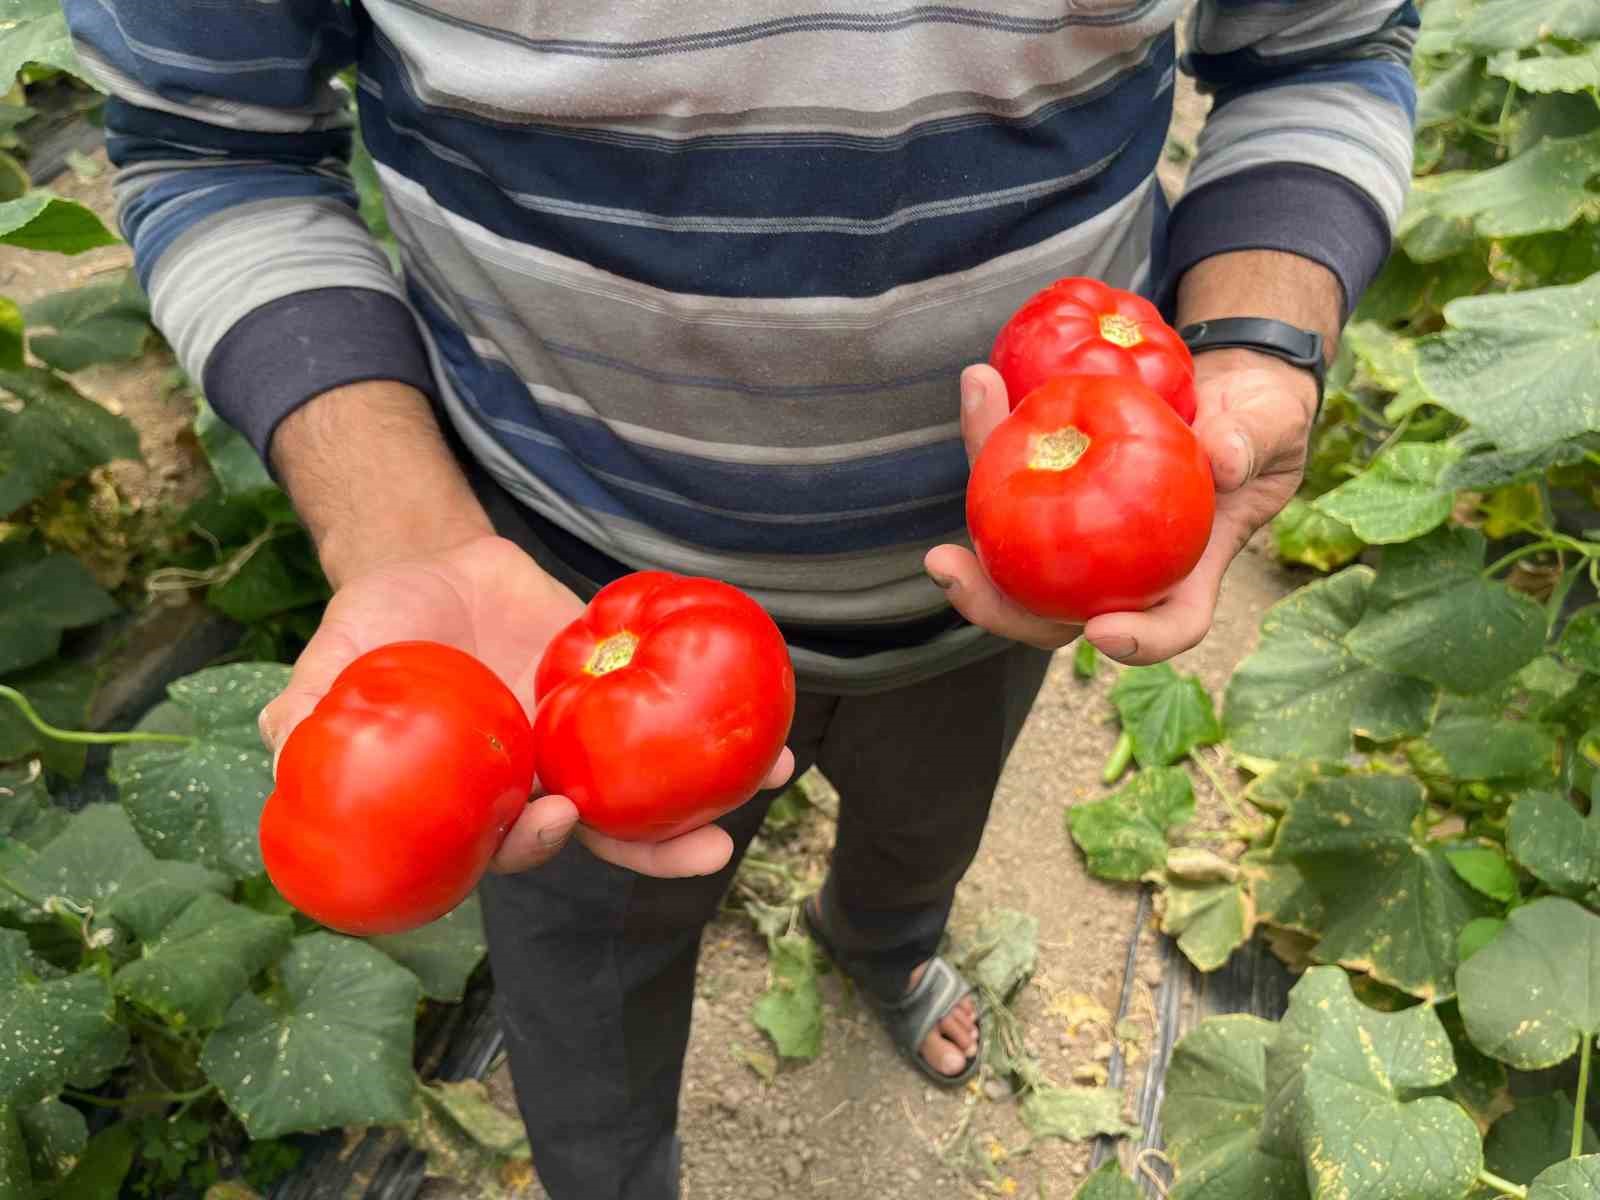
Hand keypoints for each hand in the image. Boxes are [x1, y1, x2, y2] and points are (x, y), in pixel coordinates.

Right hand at [258, 535, 794, 876]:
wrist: (433, 561)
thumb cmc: (375, 626)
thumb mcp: (332, 662)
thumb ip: (310, 712)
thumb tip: (284, 758)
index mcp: (476, 793)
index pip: (510, 842)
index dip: (535, 845)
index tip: (555, 818)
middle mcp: (539, 775)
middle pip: (605, 830)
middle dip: (658, 849)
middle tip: (709, 852)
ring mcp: (586, 731)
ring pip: (652, 778)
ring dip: (712, 788)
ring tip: (773, 779)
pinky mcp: (617, 682)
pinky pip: (671, 705)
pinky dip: (719, 709)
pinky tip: (770, 706)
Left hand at [925, 353, 1313, 661]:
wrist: (1226, 390)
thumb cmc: (1259, 425)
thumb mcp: (1272, 429)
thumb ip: (1250, 443)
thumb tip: (1221, 459)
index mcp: (1186, 574)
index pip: (1167, 626)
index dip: (1138, 643)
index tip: (1103, 629)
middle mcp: (1122, 568)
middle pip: (1054, 613)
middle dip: (994, 605)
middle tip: (950, 570)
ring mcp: (1082, 533)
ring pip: (1018, 546)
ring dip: (977, 503)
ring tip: (963, 443)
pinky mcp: (1055, 486)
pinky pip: (1015, 474)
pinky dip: (994, 433)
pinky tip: (981, 383)